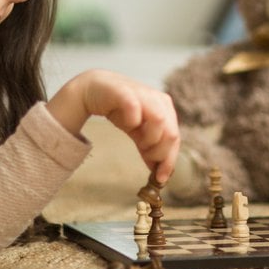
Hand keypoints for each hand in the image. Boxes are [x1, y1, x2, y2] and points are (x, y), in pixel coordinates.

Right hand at [47, 69, 180, 183]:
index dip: (169, 160)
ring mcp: (142, 94)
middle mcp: (157, 99)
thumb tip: (159, 173)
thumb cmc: (119, 109)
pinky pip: (135, 107)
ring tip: (140, 143)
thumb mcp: (137, 132)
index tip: (161, 179)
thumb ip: (148, 148)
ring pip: (159, 120)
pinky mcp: (124, 91)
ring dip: (151, 139)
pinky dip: (135, 120)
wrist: (94, 89)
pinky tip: (129, 125)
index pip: (174, 137)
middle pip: (171, 133)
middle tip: (147, 158)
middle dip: (160, 153)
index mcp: (165, 108)